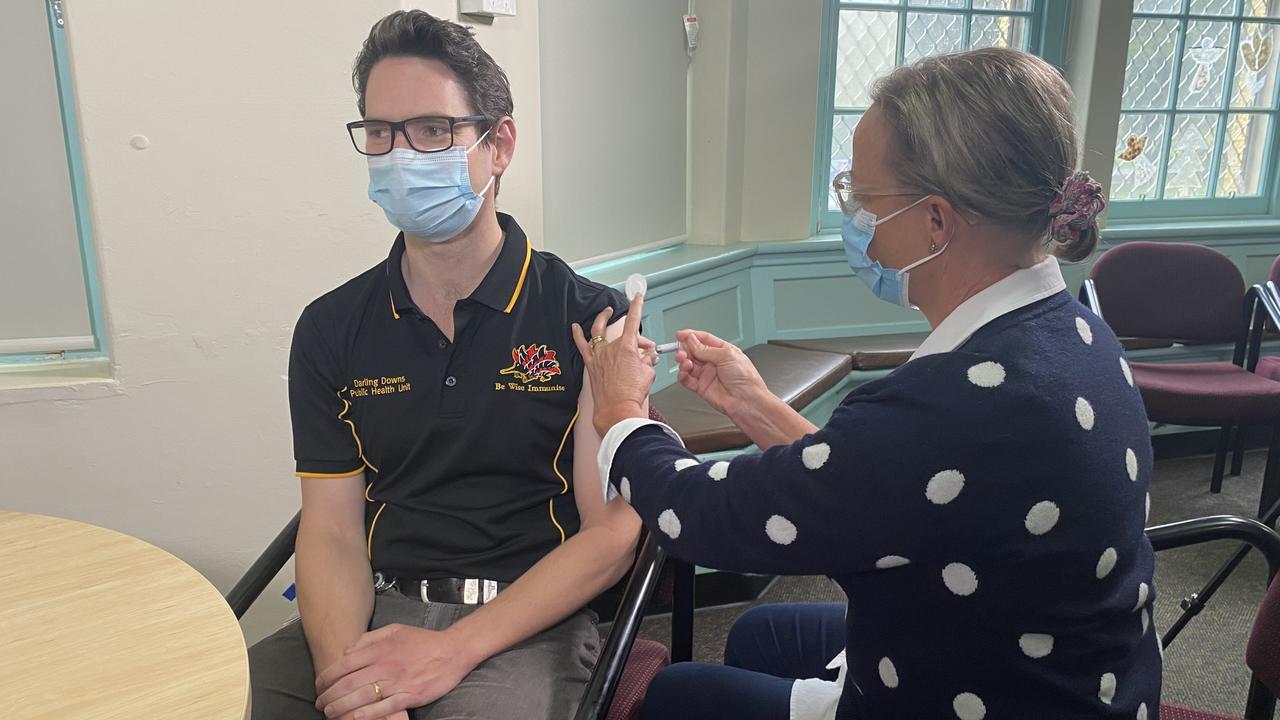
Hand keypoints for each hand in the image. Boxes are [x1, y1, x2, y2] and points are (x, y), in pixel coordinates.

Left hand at [314, 624, 478, 719]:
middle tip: (320, 703)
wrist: (452, 650)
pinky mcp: (410, 696)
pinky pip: (383, 708)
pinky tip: (355, 718)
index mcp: (380, 649)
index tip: (319, 685)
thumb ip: (369, 639)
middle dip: (329, 696)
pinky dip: (367, 715)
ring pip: (361, 698)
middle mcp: (386, 666)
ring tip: (330, 713)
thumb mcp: (395, 630)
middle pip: (348, 684)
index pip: (344, 664)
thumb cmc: (423, 641)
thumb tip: (348, 651)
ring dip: (341, 708)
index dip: (327, 677)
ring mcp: (398, 682)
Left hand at [572, 295, 656, 435]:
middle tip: (646, 349)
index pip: (633, 320)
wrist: (617, 409)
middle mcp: (611, 347)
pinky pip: (582, 346)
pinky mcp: (592, 364)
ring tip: (606, 312)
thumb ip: (647, 361)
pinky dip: (578, 335)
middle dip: (639, 341)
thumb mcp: (648, 374)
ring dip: (603, 320)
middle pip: (625, 335)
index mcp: (627, 347)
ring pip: (601, 333)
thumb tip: (647, 357)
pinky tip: (575, 327)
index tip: (637, 296)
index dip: (636, 306)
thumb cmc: (632, 394)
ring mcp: (599, 355)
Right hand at [674, 329, 768, 418]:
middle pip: (693, 351)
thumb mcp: (726, 356)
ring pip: (688, 364)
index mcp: (722, 351)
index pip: (703, 339)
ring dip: (683, 362)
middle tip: (682, 352)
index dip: (691, 336)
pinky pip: (687, 379)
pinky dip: (682, 376)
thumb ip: (706, 349)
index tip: (680, 335)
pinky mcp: (701, 387)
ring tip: (685, 363)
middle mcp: (713, 361)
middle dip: (685, 350)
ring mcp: (707, 374)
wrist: (747, 401)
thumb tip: (691, 340)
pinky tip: (683, 373)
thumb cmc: (746, 379)